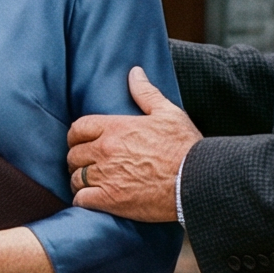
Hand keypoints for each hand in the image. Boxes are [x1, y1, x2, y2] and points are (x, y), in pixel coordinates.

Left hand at [65, 66, 197, 221]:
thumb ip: (146, 93)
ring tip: (91, 183)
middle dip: (79, 159)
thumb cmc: (186, 147)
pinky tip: (93, 200)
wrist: (199, 181)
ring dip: (80, 180)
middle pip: (74, 154)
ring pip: (75, 177)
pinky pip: (81, 199)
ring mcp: (106, 176)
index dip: (77, 136)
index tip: (82, 143)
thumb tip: (134, 72)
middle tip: (89, 165)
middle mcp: (105, 150)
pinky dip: (83, 200)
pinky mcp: (110, 200)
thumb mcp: (168, 114)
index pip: (78, 128)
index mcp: (115, 128)